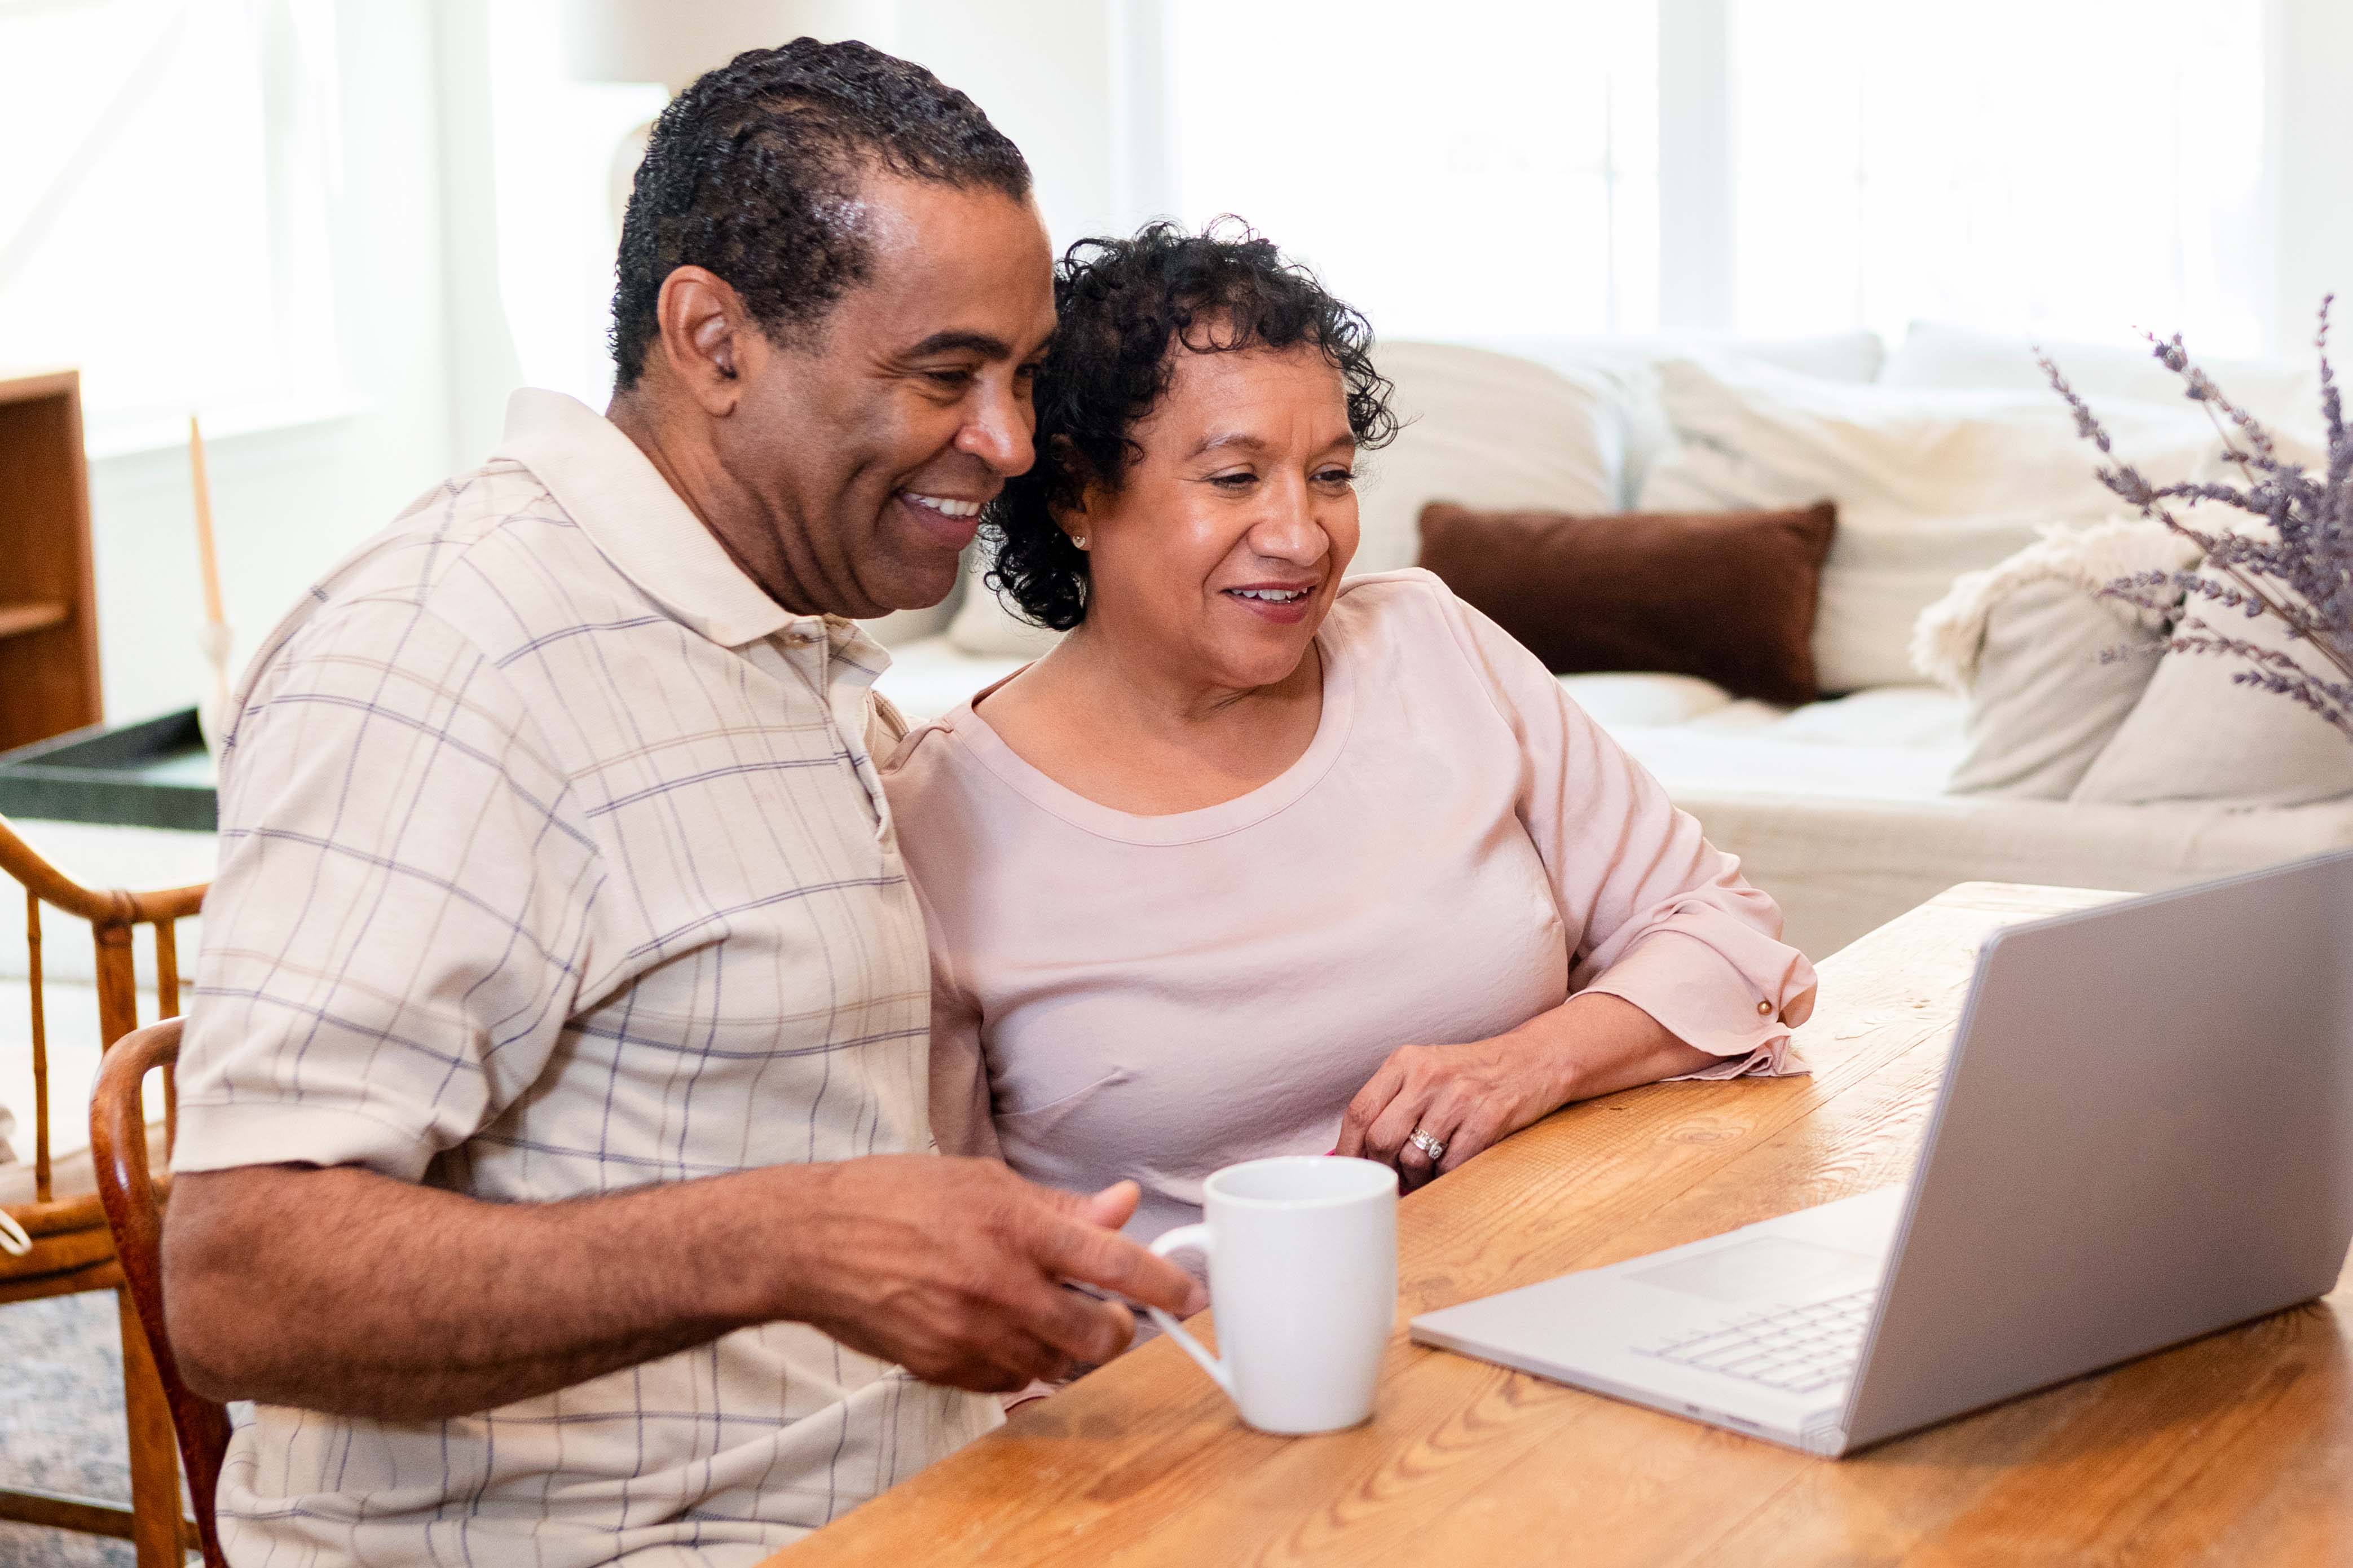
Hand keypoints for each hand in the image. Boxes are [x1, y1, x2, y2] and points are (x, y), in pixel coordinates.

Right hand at [766, 1157, 1207, 1393]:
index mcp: (1015, 1228)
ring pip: (1055, 1364)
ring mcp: (971, 1334)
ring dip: (1063, 1344)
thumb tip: (1122, 1208)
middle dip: (1117, 1330)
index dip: (1166, 1284)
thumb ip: (1059, 1207)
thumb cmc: (892, 1199)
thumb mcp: (984, 1181)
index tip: (1189, 1295)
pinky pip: (1007, 1380)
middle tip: (1110, 1313)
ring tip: (1037, 1308)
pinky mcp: (944, 1369)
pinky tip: (994, 1326)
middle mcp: (999, 1286)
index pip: (1116, 1265)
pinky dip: (1016, 1361)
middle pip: (1098, 1336)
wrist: (809, 1242)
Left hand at [1334, 1036, 1571, 1192]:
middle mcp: (1429, 1075)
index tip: (1349, 1168)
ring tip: (1424, 1173)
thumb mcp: (1425, 1071)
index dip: (1349, 1148)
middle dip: (1383, 1167)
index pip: (1360, 1111)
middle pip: (1382, 1139)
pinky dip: (1444, 1177)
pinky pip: (1450, 1166)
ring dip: (1415, 1177)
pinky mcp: (1488, 1118)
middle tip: (1393, 1176)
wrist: (1532, 1061)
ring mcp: (1460, 1097)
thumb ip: (1391, 1102)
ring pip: (1414, 1158)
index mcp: (1405, 1061)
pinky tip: (1448, 1167)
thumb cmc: (1470, 1074)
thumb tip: (1357, 1151)